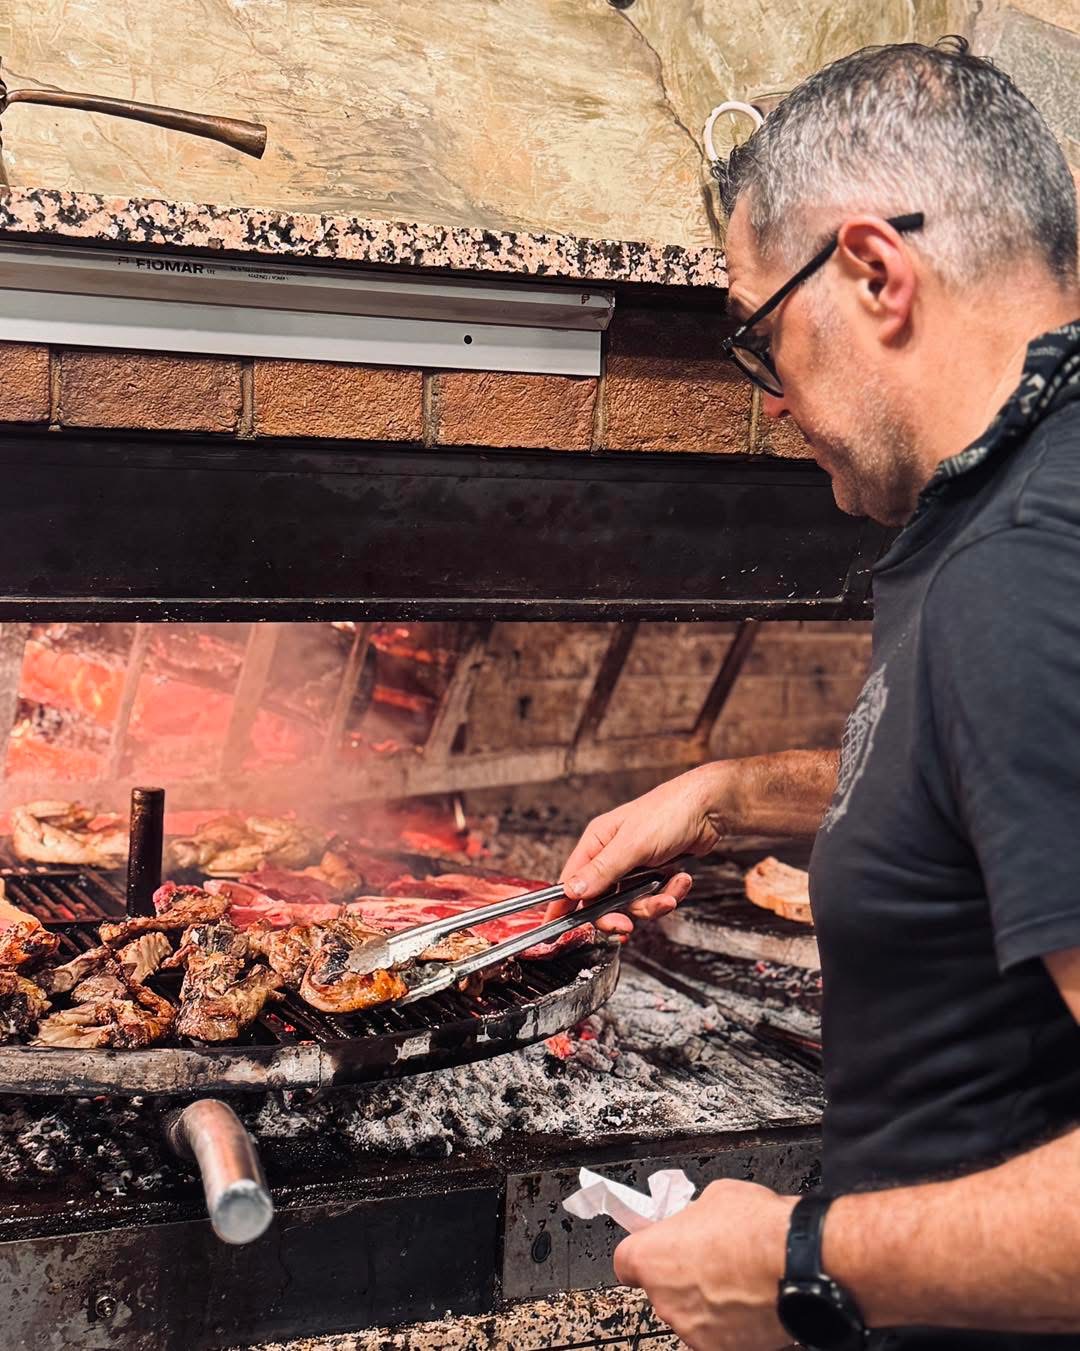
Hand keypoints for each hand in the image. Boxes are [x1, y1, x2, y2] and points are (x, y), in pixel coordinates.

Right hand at [546, 763, 734, 932]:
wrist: (711, 808)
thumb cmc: (669, 813)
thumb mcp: (632, 845)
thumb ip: (602, 871)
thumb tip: (571, 890)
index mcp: (597, 842)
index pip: (571, 880)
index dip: (563, 906)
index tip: (555, 929)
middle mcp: (612, 855)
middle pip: (601, 900)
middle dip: (617, 915)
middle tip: (627, 927)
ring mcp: (634, 865)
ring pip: (631, 903)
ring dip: (652, 904)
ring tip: (669, 894)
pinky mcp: (655, 872)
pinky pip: (654, 897)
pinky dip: (670, 893)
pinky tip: (681, 879)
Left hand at [614, 1179, 795, 1350]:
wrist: (797, 1262)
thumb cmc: (755, 1228)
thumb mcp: (715, 1197)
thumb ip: (695, 1216)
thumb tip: (700, 1221)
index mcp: (652, 1258)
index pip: (626, 1262)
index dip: (644, 1252)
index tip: (657, 1247)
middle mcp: (666, 1301)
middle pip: (663, 1288)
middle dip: (683, 1274)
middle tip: (711, 1257)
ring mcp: (694, 1331)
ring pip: (692, 1313)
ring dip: (708, 1300)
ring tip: (738, 1278)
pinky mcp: (723, 1350)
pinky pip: (720, 1333)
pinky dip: (733, 1321)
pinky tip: (751, 1298)